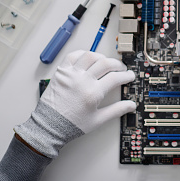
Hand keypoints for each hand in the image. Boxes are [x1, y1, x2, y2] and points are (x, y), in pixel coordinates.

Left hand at [14, 50, 135, 157]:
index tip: (129, 76)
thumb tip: (130, 106)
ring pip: (90, 56)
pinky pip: (72, 56)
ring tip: (105, 62)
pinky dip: (82, 54)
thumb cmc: (71, 125)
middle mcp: (82, 81)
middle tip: (121, 69)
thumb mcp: (98, 120)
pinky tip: (88, 59)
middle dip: (117, 64)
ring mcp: (71, 75)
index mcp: (93, 93)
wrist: (48, 126)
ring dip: (101, 57)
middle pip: (105, 63)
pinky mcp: (61, 73)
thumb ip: (116, 111)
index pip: (115, 78)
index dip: (126, 75)